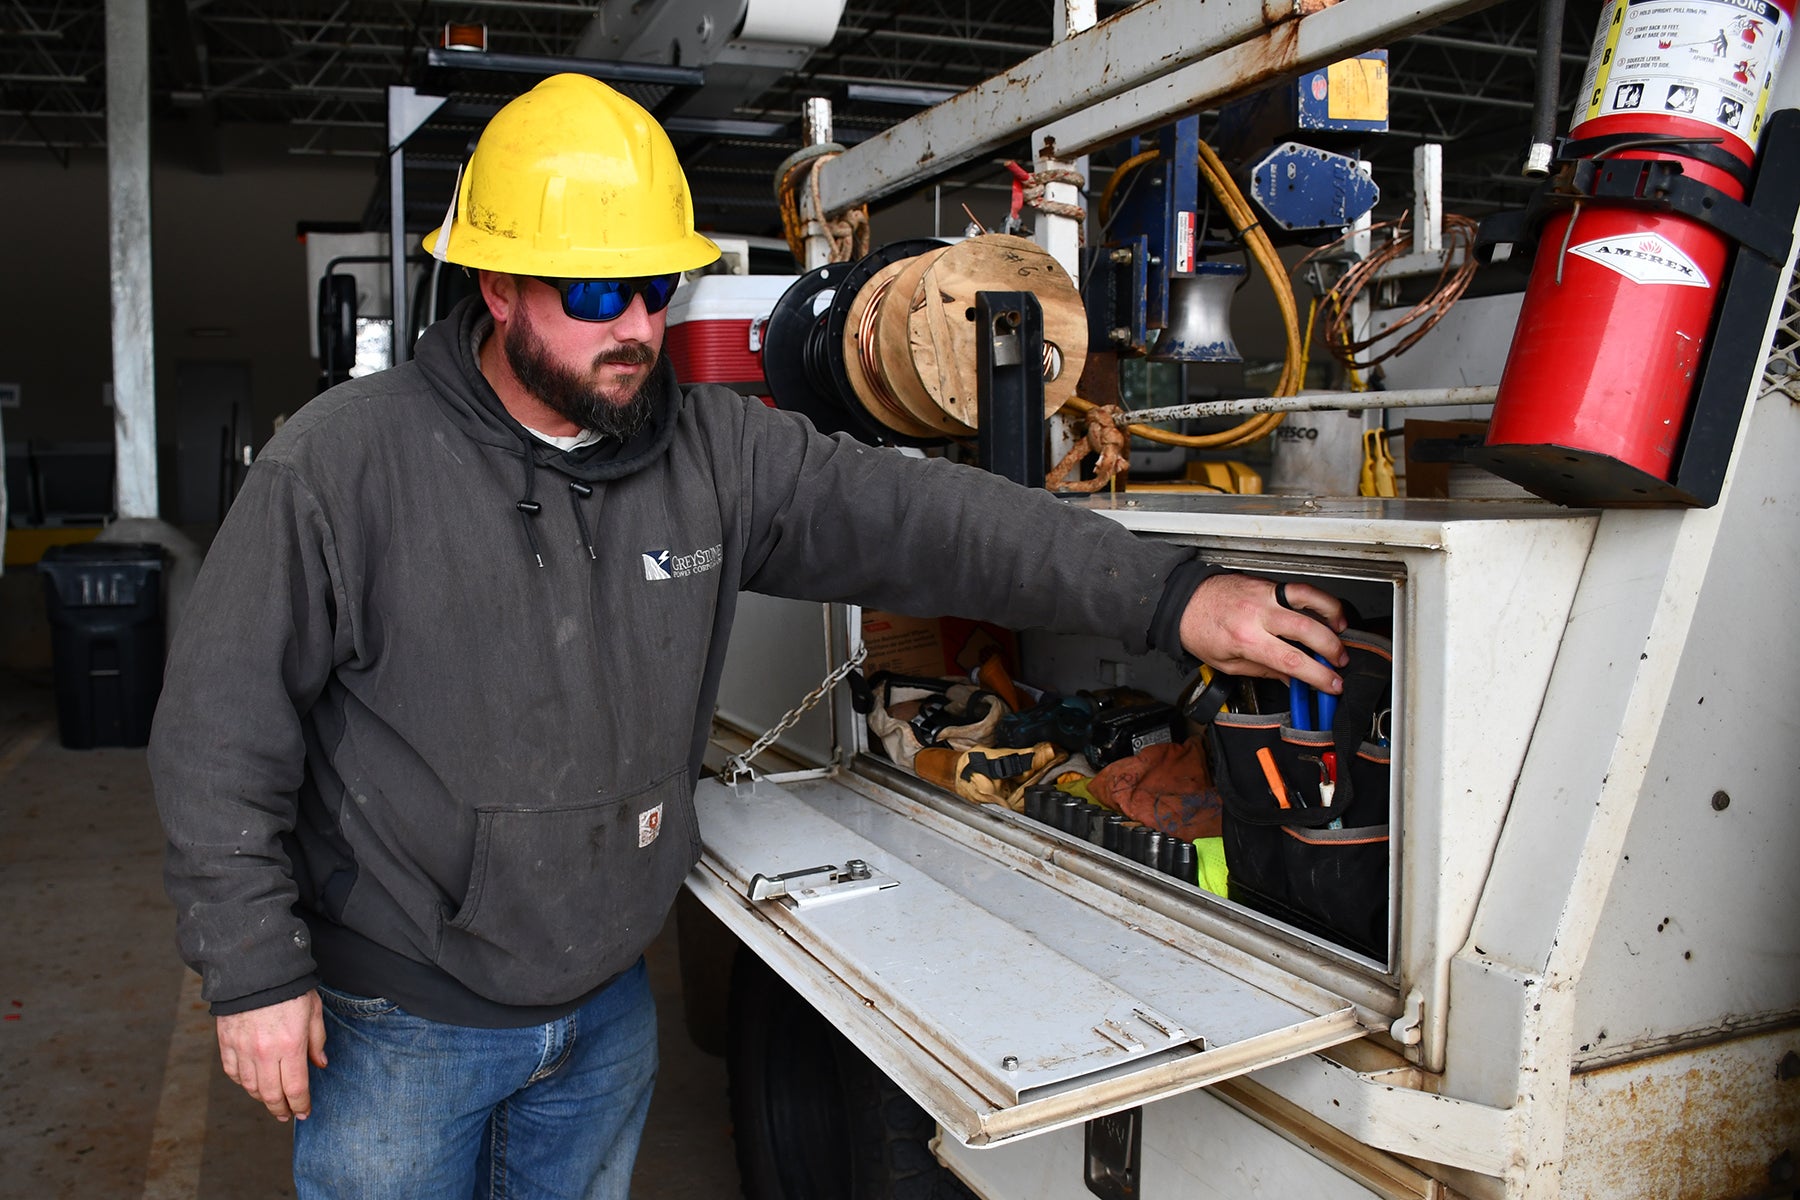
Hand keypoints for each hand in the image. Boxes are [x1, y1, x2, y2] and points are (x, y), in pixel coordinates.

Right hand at [216, 990, 327, 1121]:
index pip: (296, 1088)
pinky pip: (233, 1073)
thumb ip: (317, 1040)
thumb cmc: (289, 988)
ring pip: (250, 1087)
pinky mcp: (226, 1043)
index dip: (300, 1105)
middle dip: (281, 1108)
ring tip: (272, 1100)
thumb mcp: (313, 1010)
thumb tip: (320, 1065)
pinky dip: (243, 1082)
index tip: (304, 1112)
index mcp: (290, 1045)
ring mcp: (242, 1049)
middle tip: (287, 1114)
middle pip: (271, 1094)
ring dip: (262, 1098)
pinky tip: (252, 1083)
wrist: (254, 968)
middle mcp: (264, 1053)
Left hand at [1178, 575, 1347, 693]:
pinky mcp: (1266, 584)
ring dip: (1332, 614)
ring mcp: (1263, 595)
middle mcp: (1257, 614)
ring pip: (1308, 599)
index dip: (1318, 675)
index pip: (1291, 660)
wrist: (1183, 601)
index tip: (1333, 684)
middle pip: (1306, 630)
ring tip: (1342, 631)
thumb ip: (1265, 671)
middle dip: (1331, 649)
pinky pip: (1299, 589)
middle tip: (1340, 661)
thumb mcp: (1228, 663)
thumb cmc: (1200, 631)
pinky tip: (1327, 611)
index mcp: (1245, 639)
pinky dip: (1318, 599)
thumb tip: (1293, 680)